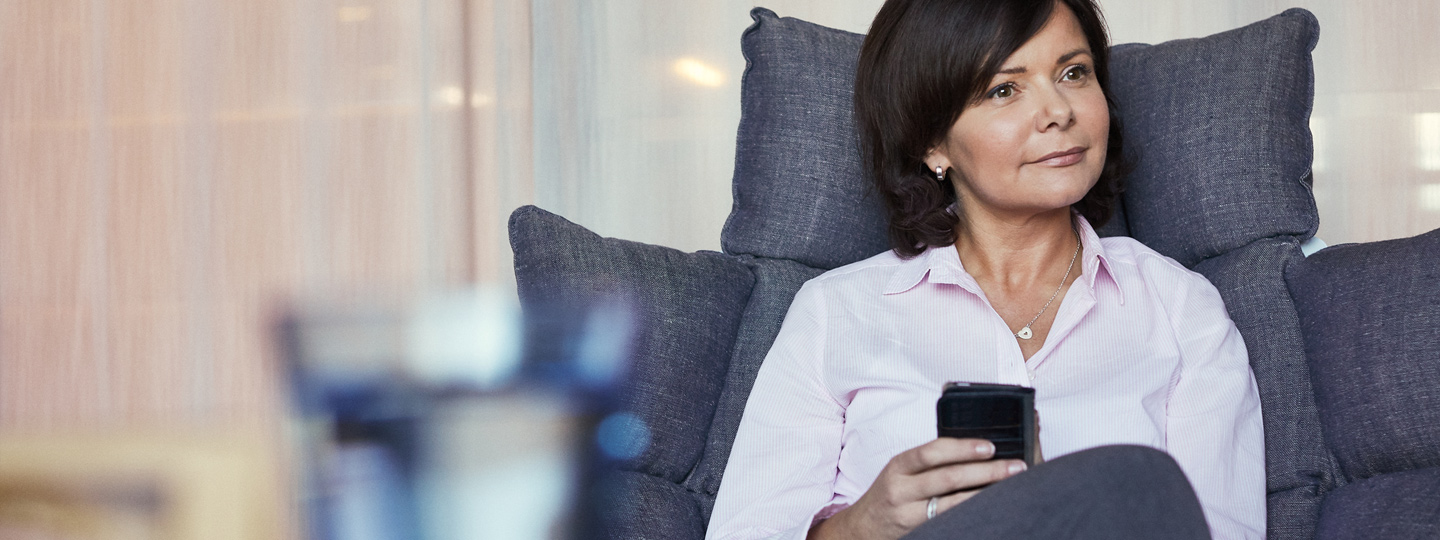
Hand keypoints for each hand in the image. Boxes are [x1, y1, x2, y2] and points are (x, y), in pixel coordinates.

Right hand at [807, 438, 1026, 539]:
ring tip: (1010, 487)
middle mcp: (901, 488)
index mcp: (899, 465)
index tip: (990, 446)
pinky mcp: (917, 531)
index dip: (963, 448)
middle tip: (1016, 467)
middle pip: (947, 478)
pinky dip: (972, 514)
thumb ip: (929, 461)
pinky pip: (949, 522)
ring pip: (953, 504)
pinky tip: (990, 510)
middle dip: (986, 471)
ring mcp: (908, 513)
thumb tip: (975, 450)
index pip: (932, 451)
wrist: (862, 528)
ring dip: (985, 494)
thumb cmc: (890, 494)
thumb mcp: (901, 471)